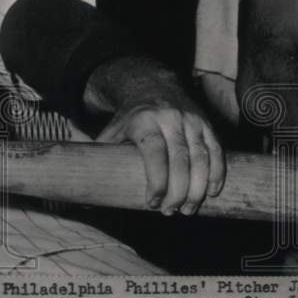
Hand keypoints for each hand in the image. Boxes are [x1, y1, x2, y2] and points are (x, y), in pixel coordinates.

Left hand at [95, 82, 224, 215]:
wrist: (153, 86)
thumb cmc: (130, 119)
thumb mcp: (111, 132)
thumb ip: (98, 158)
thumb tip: (80, 193)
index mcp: (143, 121)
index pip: (153, 152)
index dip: (156, 179)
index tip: (152, 202)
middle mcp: (169, 119)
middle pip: (180, 159)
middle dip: (178, 190)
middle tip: (171, 212)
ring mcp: (191, 121)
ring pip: (201, 157)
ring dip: (198, 188)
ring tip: (189, 209)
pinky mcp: (206, 124)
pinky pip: (216, 151)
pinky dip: (217, 173)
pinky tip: (212, 193)